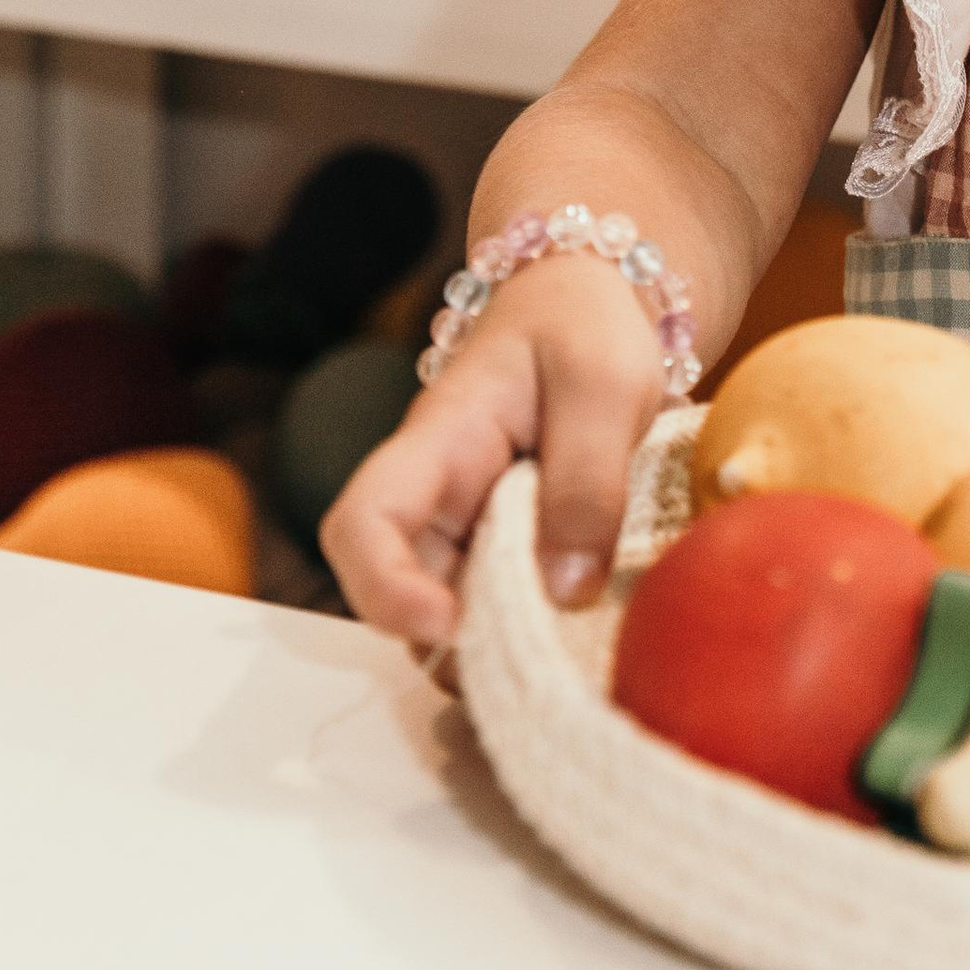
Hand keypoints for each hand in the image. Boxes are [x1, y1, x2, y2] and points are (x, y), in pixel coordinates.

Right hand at [320, 254, 672, 649]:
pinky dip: (530, 638)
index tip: (446, 624)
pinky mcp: (504, 550)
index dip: (384, 587)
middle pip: (401, 594)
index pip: (364, 522)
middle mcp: (436, 498)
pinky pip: (497, 611)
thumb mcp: (605, 385)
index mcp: (440, 442)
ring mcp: (466, 528)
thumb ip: (588, 481)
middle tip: (541, 667)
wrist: (587, 302)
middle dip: (457, 646)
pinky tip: (585, 641)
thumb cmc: (585, 327)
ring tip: (572, 661)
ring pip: (448, 618)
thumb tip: (564, 593)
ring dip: (495, 652)